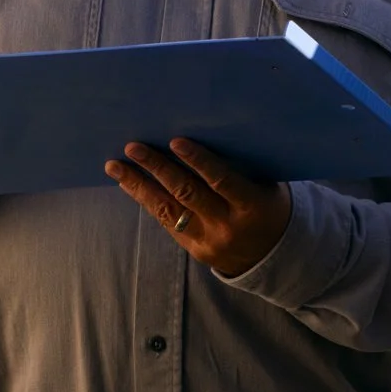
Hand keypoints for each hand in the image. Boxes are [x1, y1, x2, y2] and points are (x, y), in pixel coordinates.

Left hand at [105, 139, 291, 277]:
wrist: (275, 256)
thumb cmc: (268, 206)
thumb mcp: (265, 186)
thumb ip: (239, 168)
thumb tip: (202, 134)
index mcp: (252, 206)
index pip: (222, 180)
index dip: (199, 161)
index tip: (175, 141)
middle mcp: (228, 226)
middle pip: (187, 193)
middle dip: (157, 168)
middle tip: (134, 147)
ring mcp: (208, 240)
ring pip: (167, 209)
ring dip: (139, 185)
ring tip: (115, 166)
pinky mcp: (194, 249)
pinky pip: (165, 221)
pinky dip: (146, 199)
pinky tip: (130, 184)